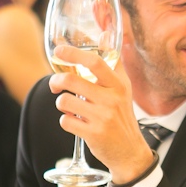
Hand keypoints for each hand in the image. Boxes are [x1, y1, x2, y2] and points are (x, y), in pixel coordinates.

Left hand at [48, 45, 153, 186]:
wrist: (130, 151)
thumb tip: (105, 35)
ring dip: (61, 104)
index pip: (95, 62)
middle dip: (56, 81)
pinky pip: (65, 121)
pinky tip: (75, 122)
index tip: (59, 51)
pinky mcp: (93, 134)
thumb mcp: (123, 89)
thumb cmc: (122, 116)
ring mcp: (103, 117)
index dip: (73, 54)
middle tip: (55, 85)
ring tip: (70, 107)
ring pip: (64, 101)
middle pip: (72, 80)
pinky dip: (66, 121)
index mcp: (119, 85)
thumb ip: (113, 63)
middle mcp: (112, 99)